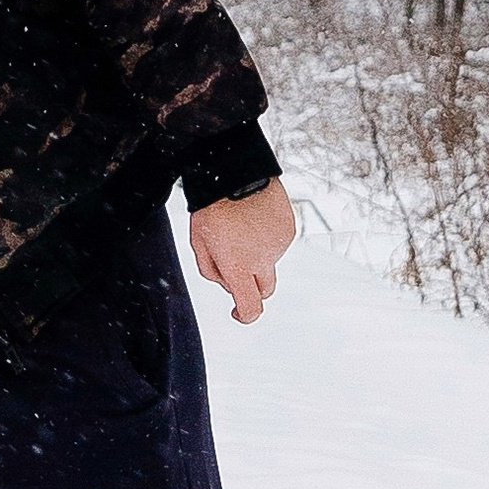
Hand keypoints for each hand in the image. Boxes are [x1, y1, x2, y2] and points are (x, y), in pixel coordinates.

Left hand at [188, 178, 297, 324]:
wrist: (235, 173)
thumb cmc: (212, 207)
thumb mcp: (199, 242)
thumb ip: (212, 270)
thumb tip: (228, 283)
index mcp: (239, 266)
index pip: (251, 306)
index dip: (245, 315)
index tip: (239, 313)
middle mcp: (264, 260)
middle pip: (265, 290)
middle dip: (253, 289)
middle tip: (239, 271)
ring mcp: (279, 245)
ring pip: (270, 261)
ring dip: (257, 254)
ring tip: (241, 227)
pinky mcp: (289, 228)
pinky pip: (278, 242)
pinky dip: (267, 237)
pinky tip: (254, 219)